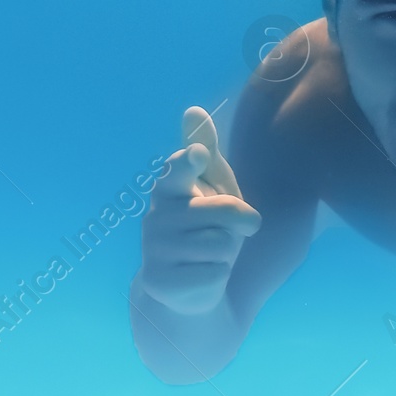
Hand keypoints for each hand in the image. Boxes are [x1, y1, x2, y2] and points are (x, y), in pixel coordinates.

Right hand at [139, 106, 261, 314]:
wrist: (185, 285)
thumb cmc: (204, 226)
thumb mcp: (211, 187)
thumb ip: (205, 151)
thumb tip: (194, 109)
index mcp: (168, 188)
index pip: (179, 171)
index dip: (190, 163)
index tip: (197, 155)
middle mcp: (155, 216)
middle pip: (226, 212)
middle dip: (242, 223)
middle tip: (231, 231)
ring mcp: (153, 250)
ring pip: (222, 245)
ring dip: (228, 253)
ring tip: (210, 255)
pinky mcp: (160, 282)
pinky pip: (215, 274)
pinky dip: (218, 277)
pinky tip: (200, 276)